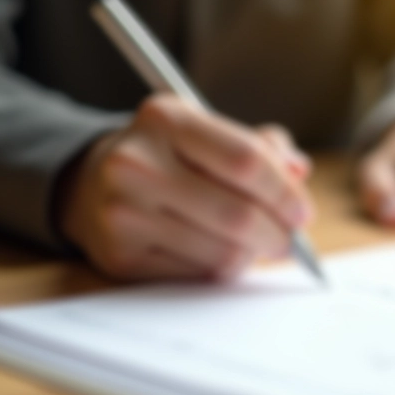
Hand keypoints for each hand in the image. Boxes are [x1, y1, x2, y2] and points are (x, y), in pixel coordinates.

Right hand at [58, 94, 312, 280]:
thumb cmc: (170, 157)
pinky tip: (214, 252)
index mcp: (166, 119)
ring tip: (251, 244)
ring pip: (221, 252)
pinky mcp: (119, 256)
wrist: (92, 184)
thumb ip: (261, 147)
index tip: (302, 212)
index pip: (246, 161)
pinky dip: (219, 269)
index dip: (285, 193)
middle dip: (278, 234)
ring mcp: (123, 212)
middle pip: (238, 215)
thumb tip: (298, 171)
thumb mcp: (208, 133)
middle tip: (290, 241)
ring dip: (250, 255)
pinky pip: (196, 275)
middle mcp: (137, 163)